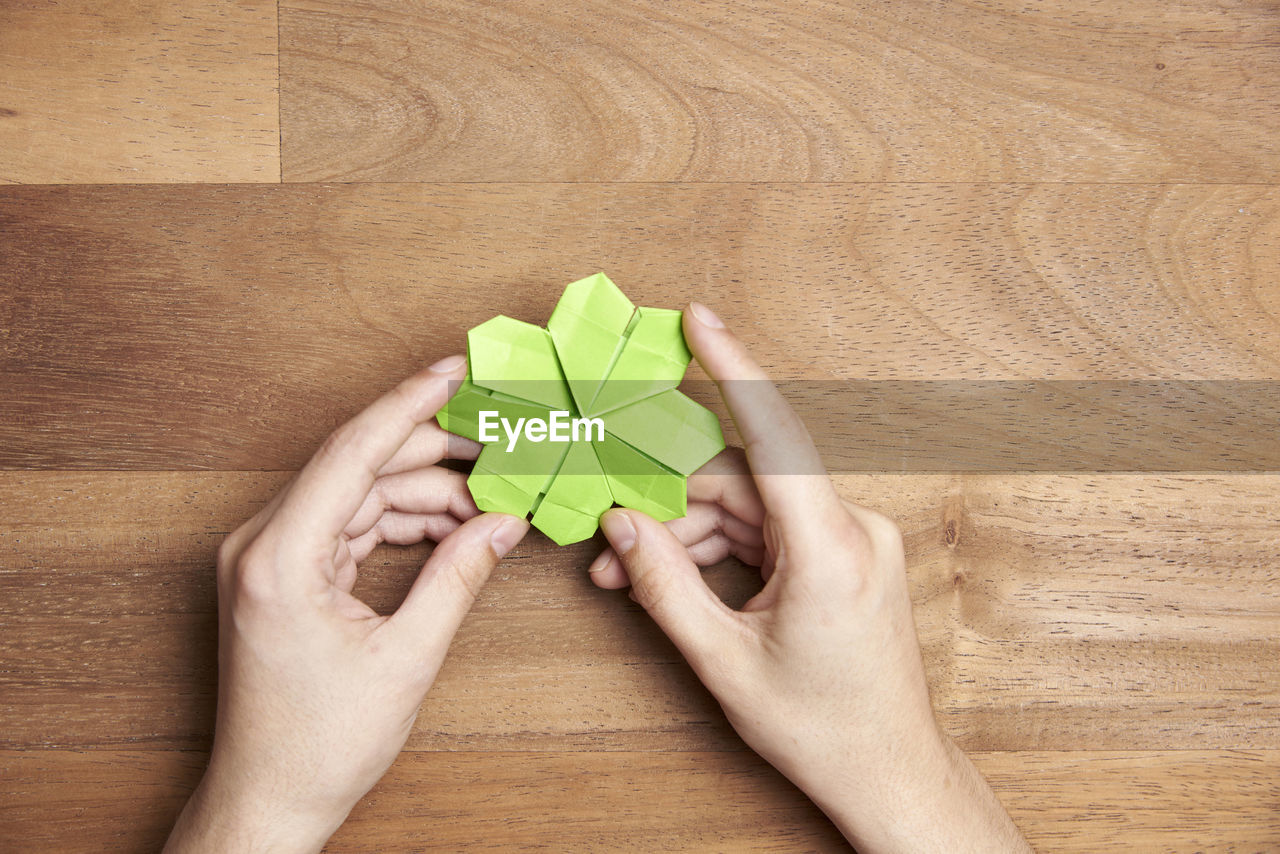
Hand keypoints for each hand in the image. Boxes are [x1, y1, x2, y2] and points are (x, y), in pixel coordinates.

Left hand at [166, 356, 529, 853]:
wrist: (268, 797)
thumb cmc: (319, 744)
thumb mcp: (405, 659)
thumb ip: (457, 578)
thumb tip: (503, 523)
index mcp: (278, 558)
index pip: (351, 452)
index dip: (410, 405)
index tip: (455, 372)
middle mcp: (262, 544)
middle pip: (359, 466)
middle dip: (434, 454)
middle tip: (499, 442)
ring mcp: (269, 556)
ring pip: (360, 493)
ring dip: (424, 493)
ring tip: (489, 499)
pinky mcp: (283, 572)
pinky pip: (351, 523)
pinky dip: (402, 521)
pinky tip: (453, 527)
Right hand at [588, 304, 1029, 853]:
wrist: (889, 771)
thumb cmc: (822, 729)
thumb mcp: (724, 662)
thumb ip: (664, 586)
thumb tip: (621, 524)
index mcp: (831, 548)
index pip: (774, 435)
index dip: (733, 368)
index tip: (699, 320)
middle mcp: (851, 530)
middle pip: (740, 484)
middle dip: (668, 507)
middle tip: (609, 540)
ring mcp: (852, 540)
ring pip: (749, 507)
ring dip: (688, 534)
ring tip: (631, 575)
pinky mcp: (845, 554)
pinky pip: (769, 529)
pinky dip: (721, 548)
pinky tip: (674, 575)